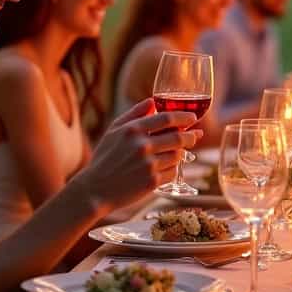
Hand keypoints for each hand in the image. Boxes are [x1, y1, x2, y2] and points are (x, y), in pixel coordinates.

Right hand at [75, 99, 201, 211]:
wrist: (95, 190)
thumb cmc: (104, 158)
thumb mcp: (113, 131)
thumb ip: (134, 113)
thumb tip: (153, 101)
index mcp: (132, 130)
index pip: (167, 118)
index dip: (184, 117)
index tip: (193, 118)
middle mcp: (142, 146)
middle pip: (178, 137)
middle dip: (190, 136)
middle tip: (195, 135)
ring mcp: (148, 165)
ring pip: (177, 155)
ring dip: (180, 153)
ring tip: (175, 153)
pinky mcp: (152, 182)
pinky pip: (173, 172)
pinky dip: (172, 169)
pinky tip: (164, 168)